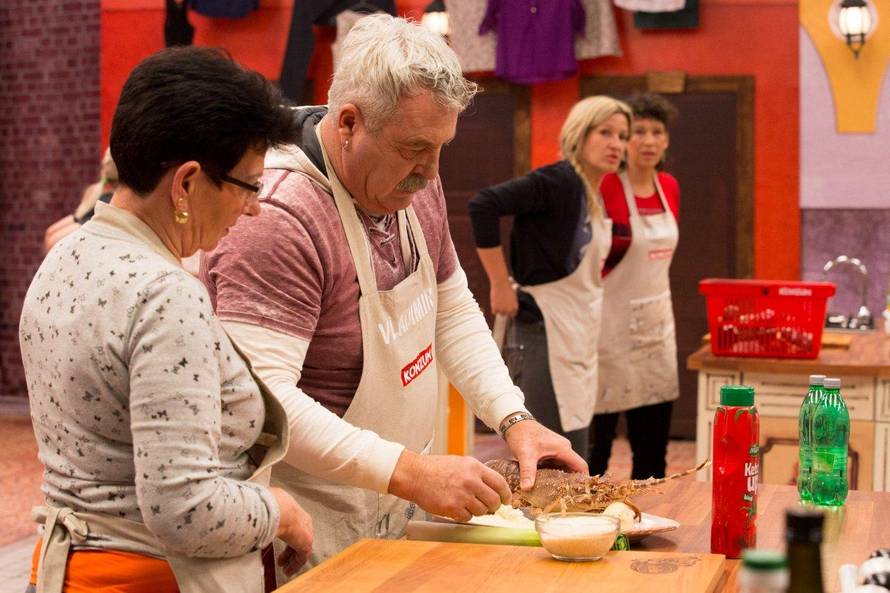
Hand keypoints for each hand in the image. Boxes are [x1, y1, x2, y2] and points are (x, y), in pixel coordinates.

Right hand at [268, 486, 312, 575]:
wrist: (280, 509)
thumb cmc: (272, 505)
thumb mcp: (268, 506)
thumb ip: (263, 512)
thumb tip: (251, 512)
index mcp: (295, 512)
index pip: (294, 526)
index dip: (287, 535)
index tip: (280, 540)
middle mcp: (303, 522)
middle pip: (298, 539)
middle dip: (289, 550)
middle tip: (281, 558)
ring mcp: (306, 533)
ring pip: (300, 550)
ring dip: (291, 559)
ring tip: (284, 568)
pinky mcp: (306, 544)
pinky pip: (301, 558)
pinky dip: (294, 565)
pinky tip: (288, 571)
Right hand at [388, 450, 511, 522]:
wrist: (415, 475)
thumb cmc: (436, 468)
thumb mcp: (461, 463)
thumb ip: (477, 473)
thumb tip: (494, 488)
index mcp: (475, 467)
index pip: (500, 483)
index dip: (506, 494)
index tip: (506, 500)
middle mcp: (471, 480)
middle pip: (494, 500)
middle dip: (493, 506)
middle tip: (488, 507)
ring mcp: (462, 494)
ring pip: (482, 511)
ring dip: (477, 511)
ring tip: (466, 504)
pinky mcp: (452, 507)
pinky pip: (468, 517)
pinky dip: (464, 515)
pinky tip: (456, 508)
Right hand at [490, 279, 518, 316]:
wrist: (501, 284)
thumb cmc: (506, 288)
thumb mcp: (512, 297)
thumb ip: (511, 305)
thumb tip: (508, 310)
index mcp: (515, 307)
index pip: (512, 314)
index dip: (509, 311)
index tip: (506, 308)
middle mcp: (509, 310)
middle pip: (505, 315)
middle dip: (503, 310)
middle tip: (500, 304)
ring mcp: (502, 310)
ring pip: (499, 314)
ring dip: (498, 309)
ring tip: (498, 301)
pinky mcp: (496, 309)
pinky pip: (494, 312)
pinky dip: (493, 308)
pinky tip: (495, 301)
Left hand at [503, 420, 587, 489]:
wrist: (515, 423)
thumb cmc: (522, 435)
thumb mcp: (525, 454)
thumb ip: (527, 471)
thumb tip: (526, 488)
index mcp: (563, 449)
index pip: (581, 466)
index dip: (583, 480)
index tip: (580, 494)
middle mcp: (563, 449)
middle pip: (573, 468)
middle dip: (571, 483)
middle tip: (566, 497)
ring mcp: (557, 450)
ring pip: (564, 467)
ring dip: (562, 479)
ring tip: (558, 494)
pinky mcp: (550, 451)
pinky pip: (556, 465)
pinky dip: (554, 474)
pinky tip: (548, 484)